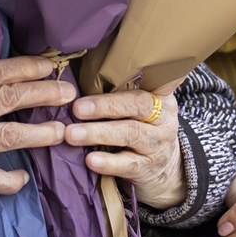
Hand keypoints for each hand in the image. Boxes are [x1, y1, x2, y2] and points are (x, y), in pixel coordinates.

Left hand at [64, 82, 184, 209]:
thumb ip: (116, 92)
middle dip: (104, 106)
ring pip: (130, 134)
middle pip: (137, 105)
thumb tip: (74, 84)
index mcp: (159, 95)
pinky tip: (90, 160)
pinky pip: (128, 164)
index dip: (130, 74)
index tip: (105, 68)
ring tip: (72, 134)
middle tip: (76, 108)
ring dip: (98, 133)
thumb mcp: (136, 107)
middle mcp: (163, 117)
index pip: (152, 78)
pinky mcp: (149, 168)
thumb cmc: (138, 125)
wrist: (162, 169)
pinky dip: (108, 162)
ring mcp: (158, 144)